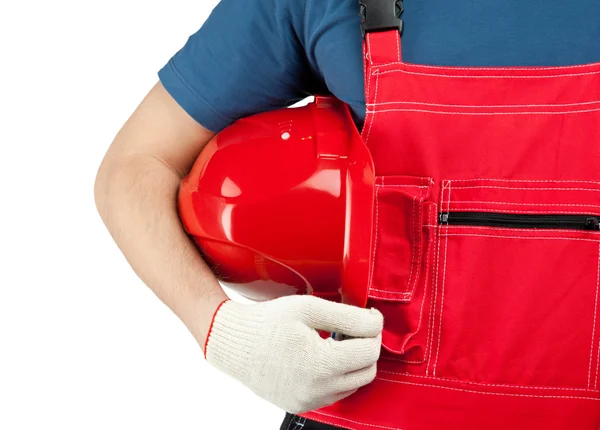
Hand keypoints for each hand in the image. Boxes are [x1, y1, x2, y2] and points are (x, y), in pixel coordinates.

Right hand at [204, 295, 382, 413]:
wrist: (233, 344)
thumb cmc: (269, 322)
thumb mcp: (310, 308)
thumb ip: (350, 316)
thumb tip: (376, 323)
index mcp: (321, 364)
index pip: (370, 350)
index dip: (372, 329)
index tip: (363, 317)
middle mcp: (317, 389)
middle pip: (367, 370)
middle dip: (365, 347)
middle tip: (349, 329)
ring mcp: (309, 401)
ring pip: (354, 384)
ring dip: (353, 363)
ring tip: (333, 342)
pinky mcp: (302, 406)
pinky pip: (336, 393)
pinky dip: (337, 375)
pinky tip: (321, 357)